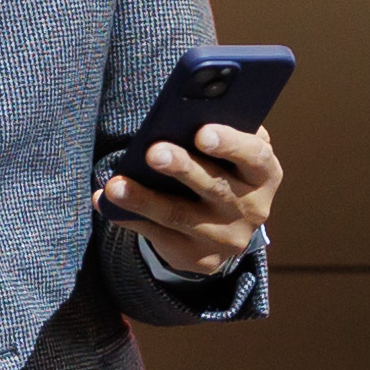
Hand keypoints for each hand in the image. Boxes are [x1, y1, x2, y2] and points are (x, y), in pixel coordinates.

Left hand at [101, 120, 279, 278]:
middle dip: (181, 167)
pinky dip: (130, 217)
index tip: (201, 132)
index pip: (254, 156)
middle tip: (153, 152)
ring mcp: (225, 238)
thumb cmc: (223, 168)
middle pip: (213, 186)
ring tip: (115, 185)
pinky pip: (158, 236)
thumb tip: (184, 110)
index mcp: (263, 174)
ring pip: (179, 216)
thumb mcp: (231, 151)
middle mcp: (251, 209)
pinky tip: (106, 203)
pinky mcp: (199, 258)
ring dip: (143, 198)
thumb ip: (219, 129)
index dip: (230, 143)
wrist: (227, 226)